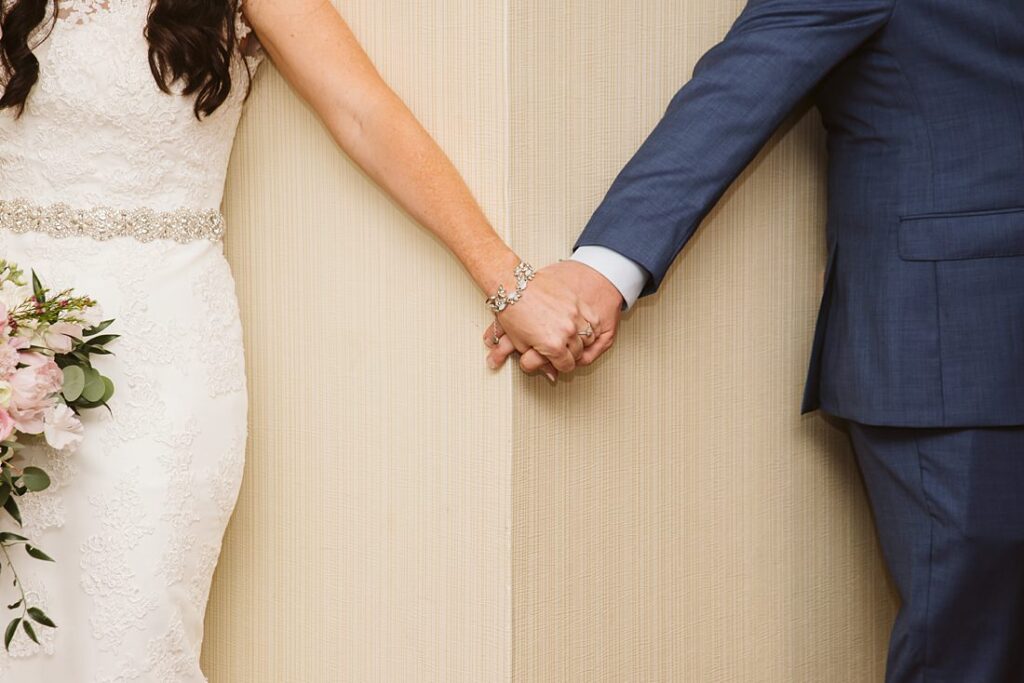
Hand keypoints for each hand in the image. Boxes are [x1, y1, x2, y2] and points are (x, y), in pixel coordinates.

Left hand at [483, 260, 622, 379]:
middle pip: (578, 352)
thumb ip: (538, 361)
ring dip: (580, 340)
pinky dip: (588, 325)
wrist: (514, 286)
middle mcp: (567, 332)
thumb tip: (550, 375)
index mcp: (553, 346)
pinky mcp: (577, 302)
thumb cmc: (513, 312)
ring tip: (570, 337)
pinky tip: (580, 325)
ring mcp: (575, 316)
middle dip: (570, 353)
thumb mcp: (521, 344)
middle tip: (561, 349)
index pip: (566, 365)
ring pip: (588, 337)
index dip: (561, 366)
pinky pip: (592, 320)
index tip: (557, 362)